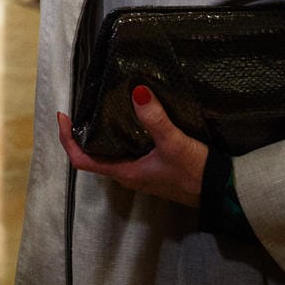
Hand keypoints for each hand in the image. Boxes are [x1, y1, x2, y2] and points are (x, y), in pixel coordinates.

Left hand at [55, 85, 207, 206]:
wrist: (222, 193)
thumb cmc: (196, 173)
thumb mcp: (174, 143)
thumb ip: (156, 119)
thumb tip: (137, 92)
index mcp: (125, 173)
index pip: (82, 160)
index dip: (67, 139)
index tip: (63, 116)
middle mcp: (128, 175)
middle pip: (92, 156)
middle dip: (81, 134)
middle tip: (79, 108)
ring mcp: (140, 173)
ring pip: (110, 154)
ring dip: (100, 134)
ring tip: (99, 108)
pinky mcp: (153, 169)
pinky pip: (126, 152)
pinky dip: (119, 136)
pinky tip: (128, 119)